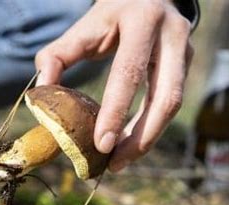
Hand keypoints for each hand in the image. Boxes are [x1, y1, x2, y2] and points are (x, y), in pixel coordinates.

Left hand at [35, 0, 192, 171]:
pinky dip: (150, 128)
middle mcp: (172, 35)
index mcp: (141, 21)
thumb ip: (56, 57)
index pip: (129, 73)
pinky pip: (170, 104)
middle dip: (140, 138)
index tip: (101, 145)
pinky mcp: (187, 65)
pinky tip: (130, 144)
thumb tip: (41, 95)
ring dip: (147, 139)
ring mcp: (185, 50)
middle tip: (113, 164)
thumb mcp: (81, 28)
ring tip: (119, 161)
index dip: (116, 112)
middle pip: (165, 98)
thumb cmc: (108, 16)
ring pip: (172, 106)